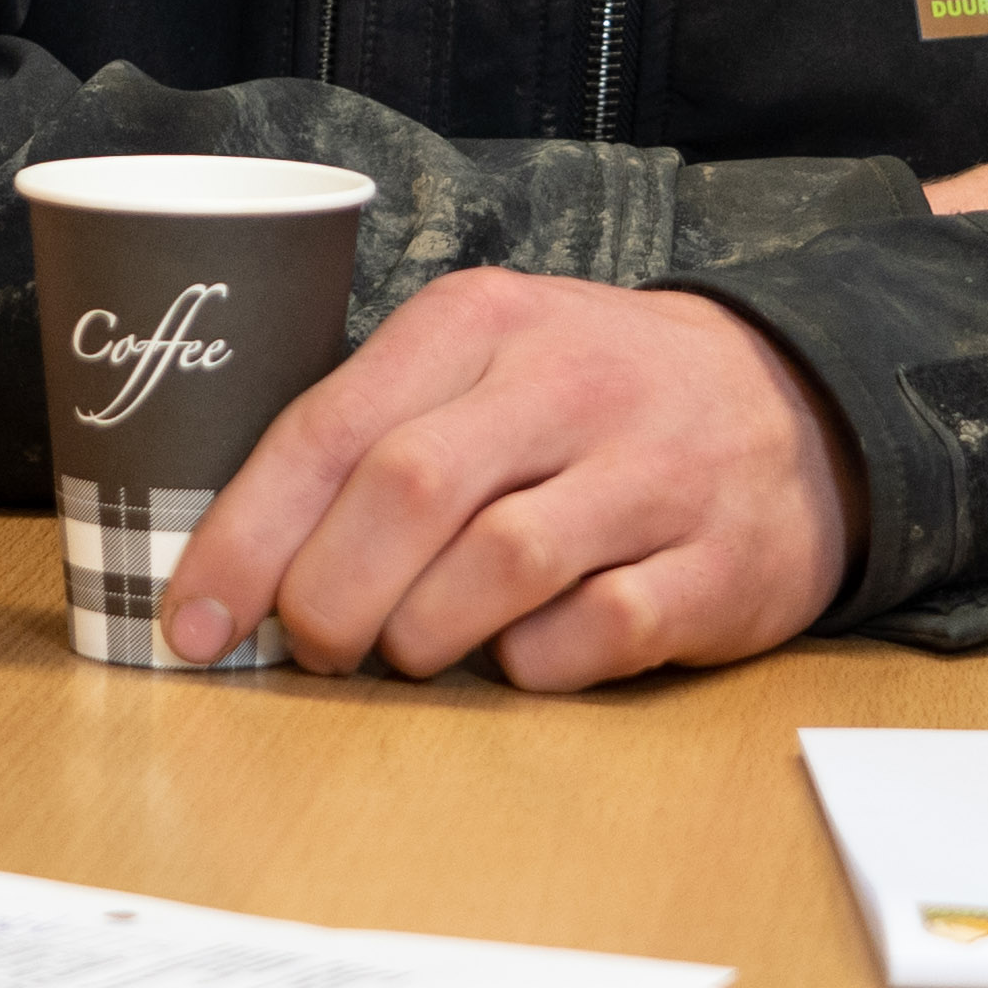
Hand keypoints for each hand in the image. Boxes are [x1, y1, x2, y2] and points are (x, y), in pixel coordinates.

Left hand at [159, 269, 858, 692]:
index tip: (194, 623)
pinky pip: (596, 633)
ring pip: (497, 566)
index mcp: (480, 323)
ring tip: (409, 651)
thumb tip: (237, 560)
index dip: (246, 537)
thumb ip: (374, 431)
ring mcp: (651, 474)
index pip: (330, 428)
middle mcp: (566, 385)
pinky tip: (519, 655)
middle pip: (406, 495)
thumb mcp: (482, 361)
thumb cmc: (588, 400)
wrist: (793, 404)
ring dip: (422, 636)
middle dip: (328, 598)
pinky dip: (534, 664)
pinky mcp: (718, 565)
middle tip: (314, 648)